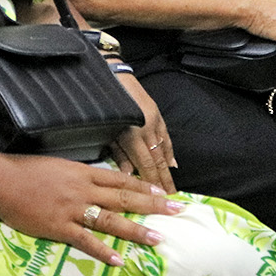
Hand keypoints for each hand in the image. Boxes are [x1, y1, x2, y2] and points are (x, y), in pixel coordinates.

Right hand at [0, 154, 181, 264]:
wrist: (1, 181)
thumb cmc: (27, 172)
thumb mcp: (59, 167)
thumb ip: (80, 176)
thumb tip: (100, 182)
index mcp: (83, 173)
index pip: (120, 180)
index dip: (143, 187)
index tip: (164, 193)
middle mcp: (83, 190)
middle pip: (123, 198)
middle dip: (151, 206)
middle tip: (176, 212)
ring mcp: (72, 210)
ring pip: (110, 220)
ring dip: (135, 230)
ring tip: (157, 239)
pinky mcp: (59, 228)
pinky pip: (85, 241)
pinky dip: (103, 251)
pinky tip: (119, 260)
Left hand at [110, 72, 174, 193]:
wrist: (112, 75)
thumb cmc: (103, 105)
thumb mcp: (106, 131)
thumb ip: (118, 154)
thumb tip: (129, 174)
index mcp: (133, 135)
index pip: (145, 165)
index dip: (152, 183)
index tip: (157, 199)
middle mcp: (147, 129)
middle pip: (158, 161)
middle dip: (164, 182)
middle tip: (170, 201)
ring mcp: (155, 121)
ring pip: (163, 150)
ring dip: (168, 171)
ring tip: (172, 188)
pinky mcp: (157, 114)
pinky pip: (165, 137)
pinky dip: (169, 152)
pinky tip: (172, 164)